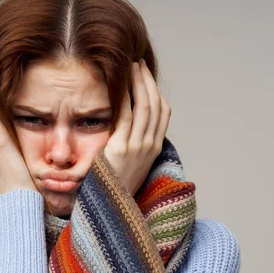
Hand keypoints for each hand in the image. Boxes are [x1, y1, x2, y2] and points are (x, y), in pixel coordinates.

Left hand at [103, 59, 170, 195]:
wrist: (110, 208)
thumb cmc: (115, 187)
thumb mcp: (131, 165)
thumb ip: (133, 146)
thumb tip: (127, 130)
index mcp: (154, 149)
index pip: (163, 114)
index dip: (156, 93)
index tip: (147, 78)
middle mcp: (150, 146)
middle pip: (155, 105)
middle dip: (148, 81)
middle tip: (139, 64)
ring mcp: (138, 147)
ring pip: (144, 106)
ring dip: (138, 83)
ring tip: (131, 67)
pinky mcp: (121, 148)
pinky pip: (126, 116)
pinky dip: (125, 98)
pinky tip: (121, 85)